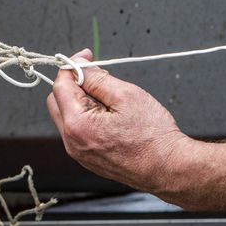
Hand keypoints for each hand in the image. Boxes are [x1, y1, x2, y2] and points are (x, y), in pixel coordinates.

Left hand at [46, 49, 190, 197]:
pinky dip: (86, 117)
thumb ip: (97, 78)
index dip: (72, 66)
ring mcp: (79, 153)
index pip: (60, 86)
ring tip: (109, 99)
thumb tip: (79, 67)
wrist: (168, 168)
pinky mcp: (88, 159)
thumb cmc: (153, 136)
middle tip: (97, 75)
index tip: (86, 57)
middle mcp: (72, 142)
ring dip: (80, 101)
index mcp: (77, 125)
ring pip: (67, 117)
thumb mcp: (126, 95)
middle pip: (57, 102)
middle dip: (73, 83)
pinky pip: (77, 132)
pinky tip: (109, 116)